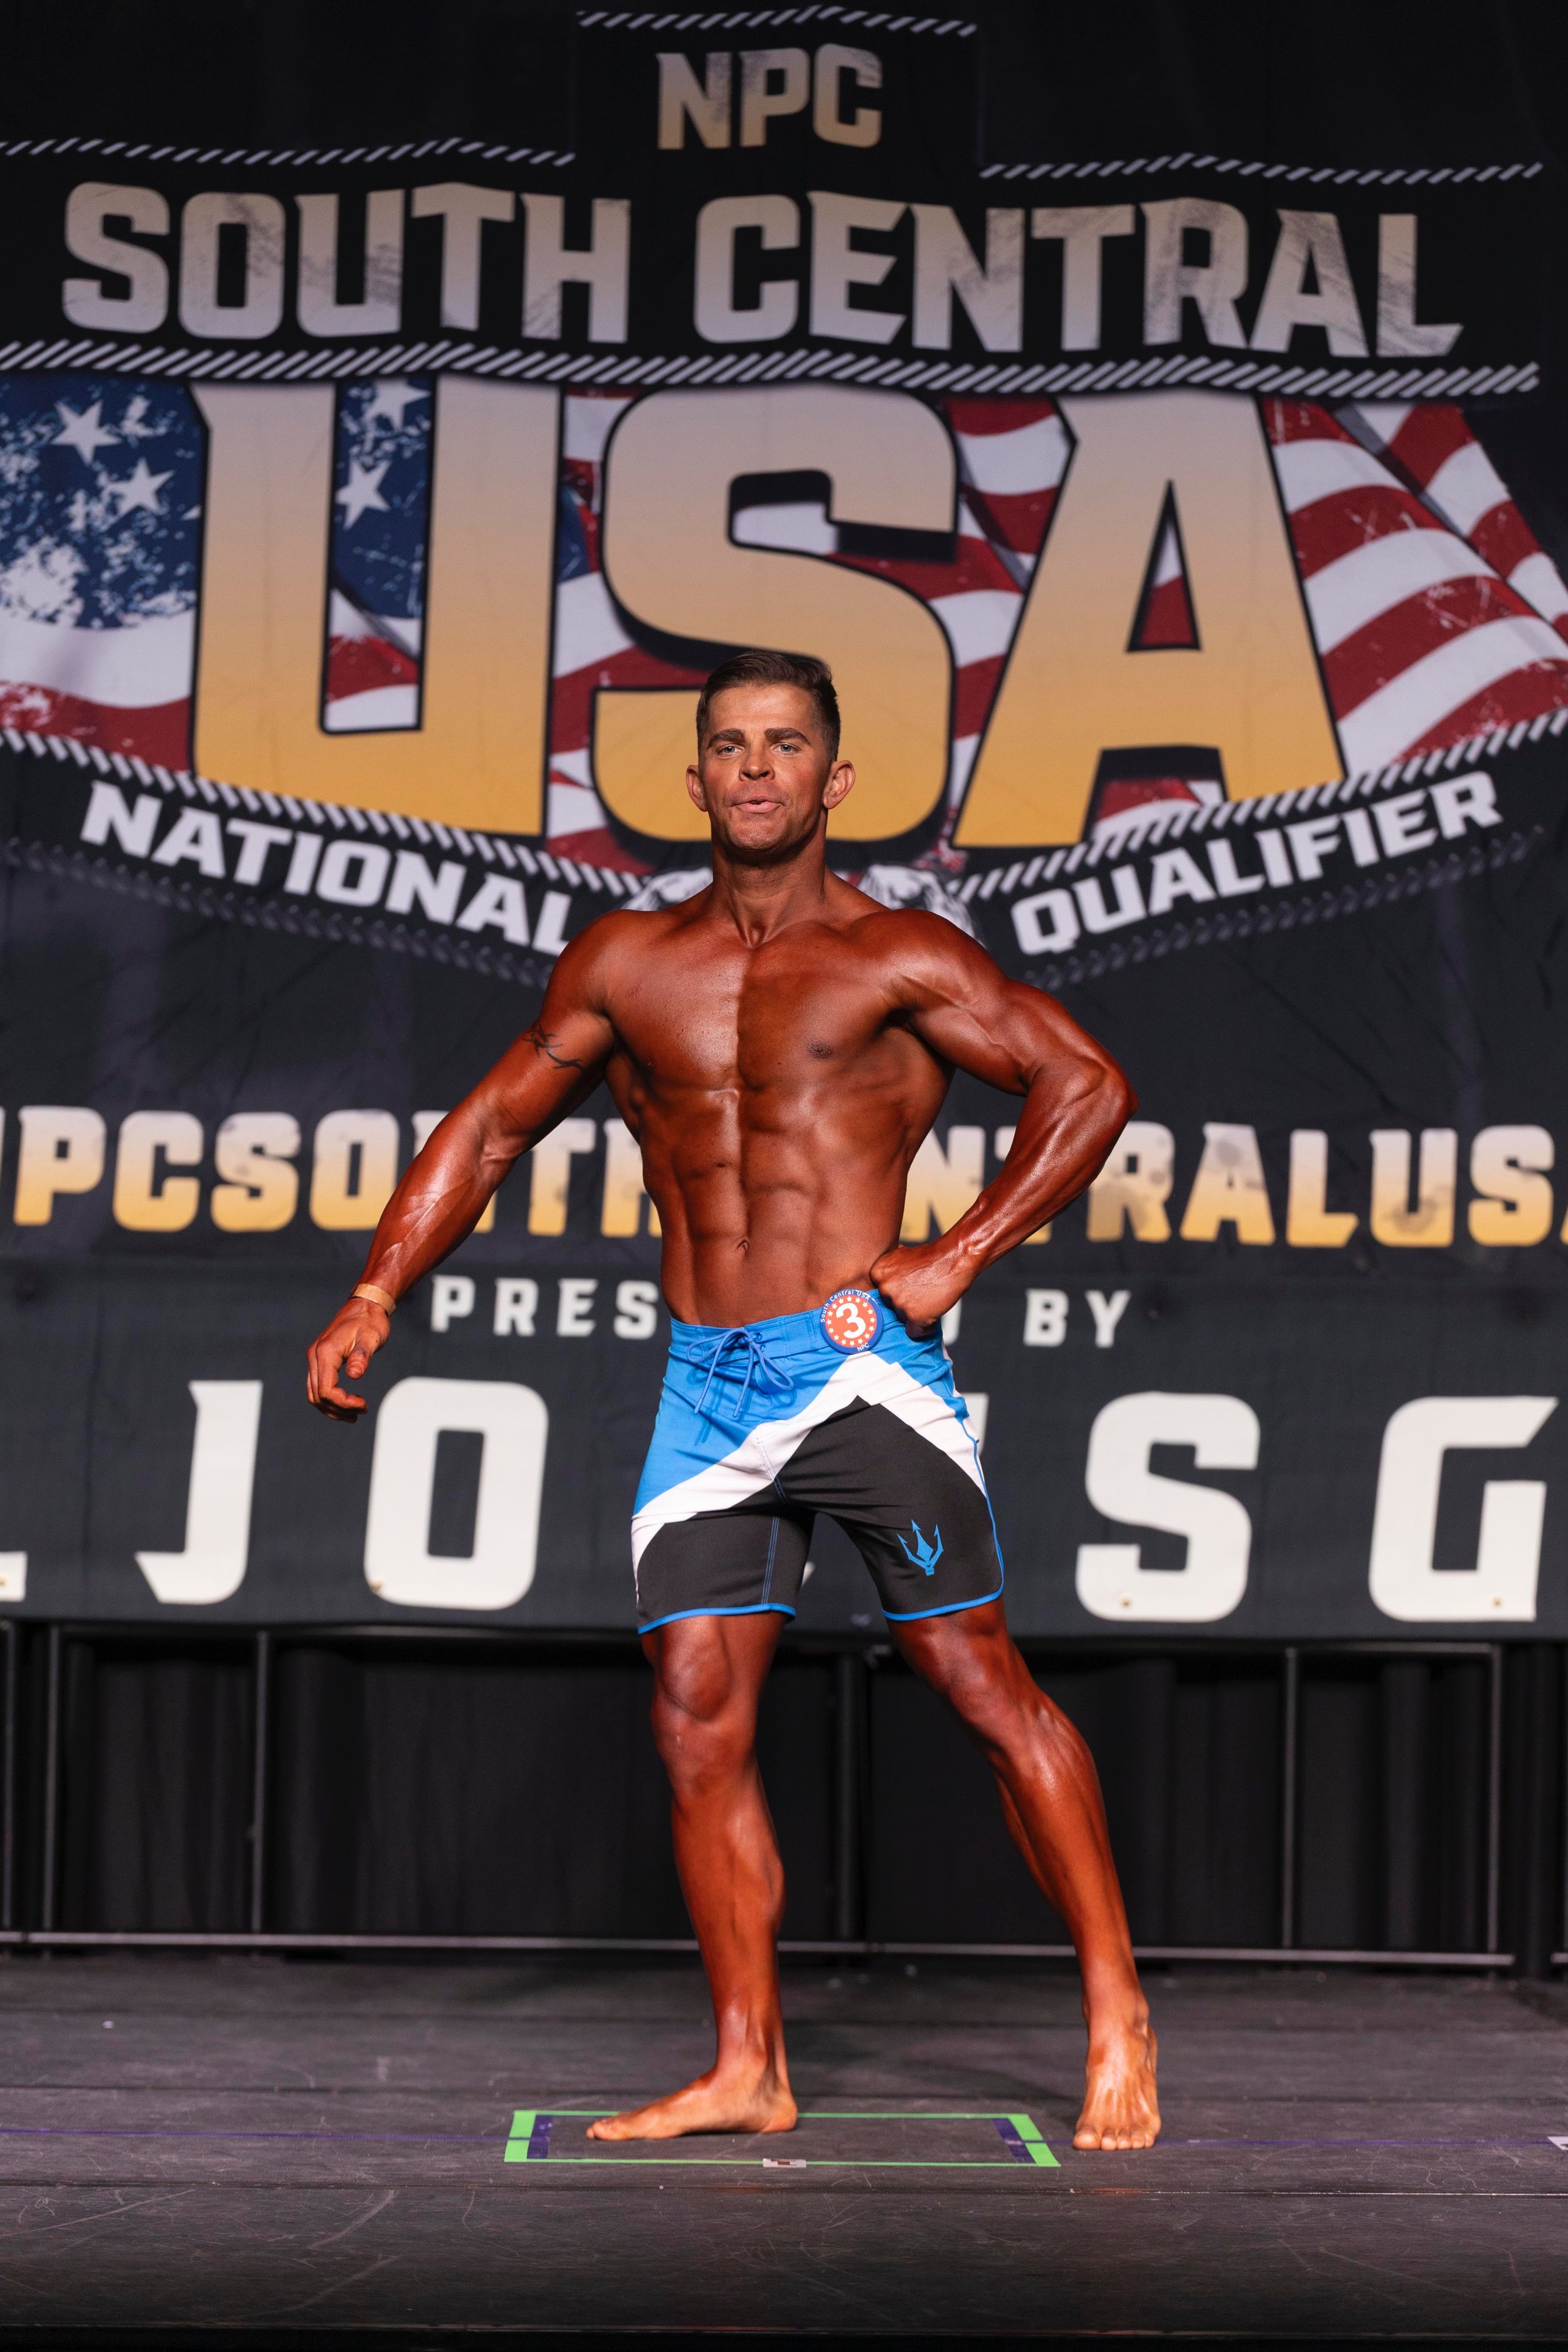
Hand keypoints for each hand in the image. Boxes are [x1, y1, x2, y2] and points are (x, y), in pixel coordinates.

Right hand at [306, 1297, 390, 1420]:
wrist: (365, 1306)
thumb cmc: (370, 1321)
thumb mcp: (371, 1338)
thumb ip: (361, 1356)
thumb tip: (355, 1375)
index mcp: (326, 1352)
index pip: (326, 1390)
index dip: (343, 1403)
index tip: (364, 1404)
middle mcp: (315, 1356)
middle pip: (317, 1396)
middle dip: (338, 1409)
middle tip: (361, 1412)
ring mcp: (315, 1358)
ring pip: (314, 1393)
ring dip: (332, 1408)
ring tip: (354, 1415)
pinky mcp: (320, 1360)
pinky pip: (317, 1386)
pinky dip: (329, 1399)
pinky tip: (345, 1404)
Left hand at [870, 1241, 971, 1337]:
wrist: (953, 1259)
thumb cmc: (931, 1258)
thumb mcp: (899, 1257)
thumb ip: (889, 1274)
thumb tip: (883, 1288)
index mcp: (877, 1273)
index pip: (880, 1294)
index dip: (896, 1292)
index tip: (907, 1287)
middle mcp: (884, 1288)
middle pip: (890, 1307)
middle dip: (905, 1303)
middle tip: (920, 1292)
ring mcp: (899, 1302)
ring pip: (902, 1319)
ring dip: (915, 1313)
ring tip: (929, 1298)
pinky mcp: (914, 1316)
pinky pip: (914, 1332)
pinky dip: (924, 1327)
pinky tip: (932, 1314)